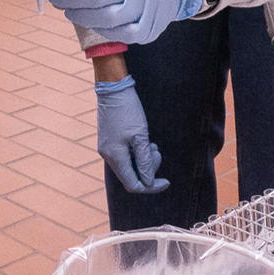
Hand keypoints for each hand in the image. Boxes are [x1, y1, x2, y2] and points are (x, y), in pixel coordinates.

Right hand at [95, 76, 168, 193]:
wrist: (112, 88)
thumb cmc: (128, 110)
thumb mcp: (141, 136)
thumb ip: (145, 162)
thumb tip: (148, 182)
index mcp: (115, 156)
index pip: (134, 185)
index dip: (151, 187)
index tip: (167, 182)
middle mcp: (107, 155)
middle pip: (131, 176)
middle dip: (148, 168)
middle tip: (156, 150)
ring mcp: (106, 148)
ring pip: (128, 165)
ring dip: (142, 159)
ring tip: (151, 143)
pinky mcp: (108, 140)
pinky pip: (123, 155)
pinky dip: (135, 152)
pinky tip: (143, 140)